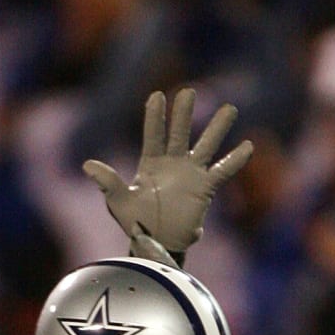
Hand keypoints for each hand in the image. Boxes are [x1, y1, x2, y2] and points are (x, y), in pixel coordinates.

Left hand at [83, 88, 253, 263]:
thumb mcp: (118, 201)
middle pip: (180, 132)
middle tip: (188, 91)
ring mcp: (191, 173)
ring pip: (206, 145)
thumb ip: (108, 181)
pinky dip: (235, 160)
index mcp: (151, 162)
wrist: (156, 242)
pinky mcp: (205, 188)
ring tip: (230, 108)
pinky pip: (223, 170)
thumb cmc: (136, 222)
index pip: (153, 134)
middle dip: (183, 113)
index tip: (157, 96)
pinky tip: (248, 145)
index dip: (155, 116)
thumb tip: (87, 164)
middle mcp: (173, 163)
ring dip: (217, 127)